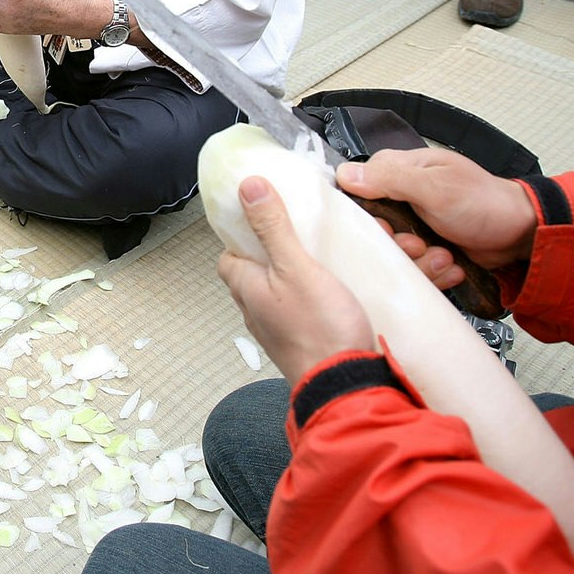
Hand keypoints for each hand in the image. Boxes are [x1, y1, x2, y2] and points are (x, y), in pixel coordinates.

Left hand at [217, 175, 375, 385]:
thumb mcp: (296, 267)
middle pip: (254, 274)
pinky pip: (299, 312)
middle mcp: (256, 312)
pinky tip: (334, 292)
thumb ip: (272, 228)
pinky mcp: (303, 343)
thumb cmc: (319, 329)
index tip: (263, 217)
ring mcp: (278, 331)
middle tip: (299, 235)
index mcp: (246, 288)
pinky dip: (311, 298)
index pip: (228, 256)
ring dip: (294, 276)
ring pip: (278, 294)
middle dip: (273, 254)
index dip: (241, 236)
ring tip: (320, 259)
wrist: (345, 386)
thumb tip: (248, 187)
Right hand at [337, 148, 538, 283]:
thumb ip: (390, 179)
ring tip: (444, 257)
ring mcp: (415, 224)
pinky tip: (451, 265)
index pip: (358, 189)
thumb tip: (343, 174)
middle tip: (419, 244)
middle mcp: (403, 196)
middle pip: (374, 228)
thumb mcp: (435, 188)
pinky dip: (433, 271)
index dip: (365, 215)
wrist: (522, 236)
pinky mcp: (427, 249)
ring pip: (393, 252)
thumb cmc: (484, 203)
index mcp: (401, 170)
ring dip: (419, 261)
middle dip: (398, 244)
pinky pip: (413, 266)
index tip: (383, 229)